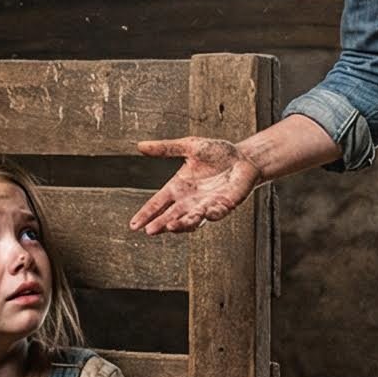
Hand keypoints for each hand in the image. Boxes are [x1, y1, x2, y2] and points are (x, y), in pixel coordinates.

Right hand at [130, 136, 258, 233]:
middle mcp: (189, 200)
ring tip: (171, 226)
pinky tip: (204, 213)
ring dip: (181, 224)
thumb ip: (165, 148)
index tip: (134, 225)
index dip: (146, 214)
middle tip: (150, 230)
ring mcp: (206, 205)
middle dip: (161, 224)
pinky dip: (210, 214)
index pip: (157, 203)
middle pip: (171, 216)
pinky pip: (216, 213)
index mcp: (178, 187)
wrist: (243, 157)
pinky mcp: (224, 205)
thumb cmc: (217, 153)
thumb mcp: (189, 146)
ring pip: (191, 220)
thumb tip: (140, 146)